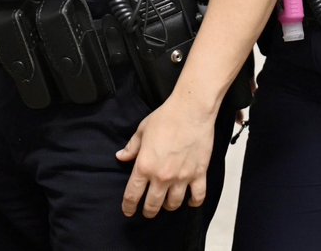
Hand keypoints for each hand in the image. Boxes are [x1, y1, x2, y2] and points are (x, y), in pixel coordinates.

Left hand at [117, 93, 215, 218]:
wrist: (192, 109)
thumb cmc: (166, 117)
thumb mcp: (142, 130)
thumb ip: (131, 147)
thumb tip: (121, 157)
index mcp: (144, 166)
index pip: (132, 196)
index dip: (128, 207)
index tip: (128, 211)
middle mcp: (162, 176)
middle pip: (152, 205)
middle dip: (148, 211)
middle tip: (148, 210)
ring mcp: (182, 176)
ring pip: (173, 204)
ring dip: (168, 206)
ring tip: (168, 202)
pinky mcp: (199, 172)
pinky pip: (198, 196)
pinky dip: (194, 202)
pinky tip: (190, 201)